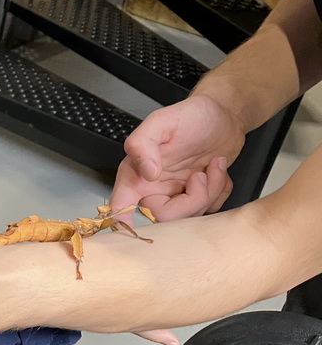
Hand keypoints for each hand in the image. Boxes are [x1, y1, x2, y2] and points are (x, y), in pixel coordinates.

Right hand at [109, 94, 242, 221]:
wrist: (223, 115)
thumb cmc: (190, 116)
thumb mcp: (162, 121)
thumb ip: (143, 144)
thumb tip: (147, 173)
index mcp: (137, 175)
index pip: (120, 207)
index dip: (122, 223)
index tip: (131, 229)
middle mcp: (154, 189)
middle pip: (164, 218)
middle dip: (190, 200)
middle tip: (200, 175)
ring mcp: (177, 196)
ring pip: (190, 216)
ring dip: (210, 191)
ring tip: (213, 166)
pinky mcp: (198, 197)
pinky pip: (210, 210)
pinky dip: (221, 191)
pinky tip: (218, 171)